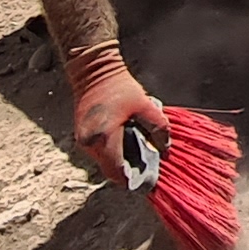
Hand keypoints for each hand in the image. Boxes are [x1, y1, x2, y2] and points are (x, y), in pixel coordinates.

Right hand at [62, 40, 167, 182]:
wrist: (93, 70)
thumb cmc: (119, 86)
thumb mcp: (145, 105)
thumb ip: (158, 128)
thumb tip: (166, 148)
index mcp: (104, 138)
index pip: (117, 172)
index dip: (133, 179)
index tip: (148, 178)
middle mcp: (90, 144)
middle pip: (110, 170)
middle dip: (129, 169)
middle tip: (146, 161)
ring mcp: (83, 141)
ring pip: (104, 162)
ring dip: (120, 160)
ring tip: (137, 147)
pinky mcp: (81, 135)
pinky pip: (99, 152)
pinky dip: (112, 151)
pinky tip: (125, 139)